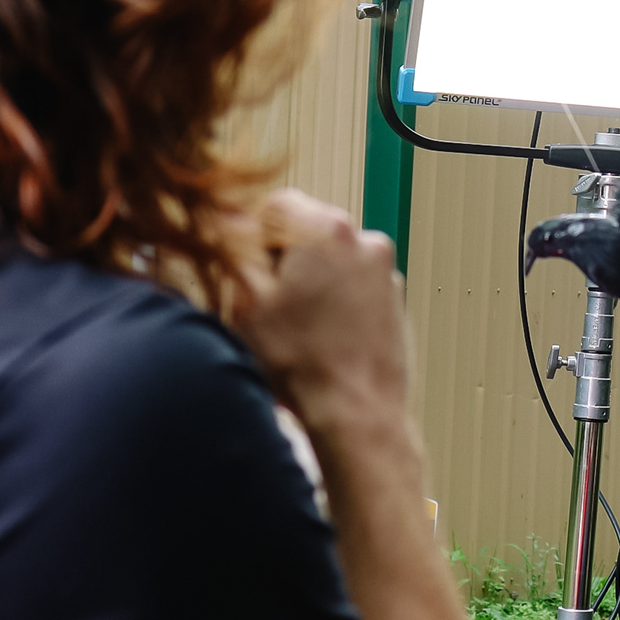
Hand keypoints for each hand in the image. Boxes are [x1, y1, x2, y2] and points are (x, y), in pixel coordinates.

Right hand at [229, 190, 412, 449]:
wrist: (357, 413)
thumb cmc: (301, 362)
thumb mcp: (247, 300)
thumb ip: (235, 249)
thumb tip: (226, 218)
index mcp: (327, 229)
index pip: (276, 205)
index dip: (251, 237)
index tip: (242, 267)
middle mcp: (365, 241)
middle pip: (306, 232)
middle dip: (282, 261)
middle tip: (264, 303)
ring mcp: (385, 272)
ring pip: (330, 261)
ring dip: (308, 282)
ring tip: (292, 327)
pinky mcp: (394, 302)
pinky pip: (352, 287)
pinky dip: (333, 302)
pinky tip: (318, 337)